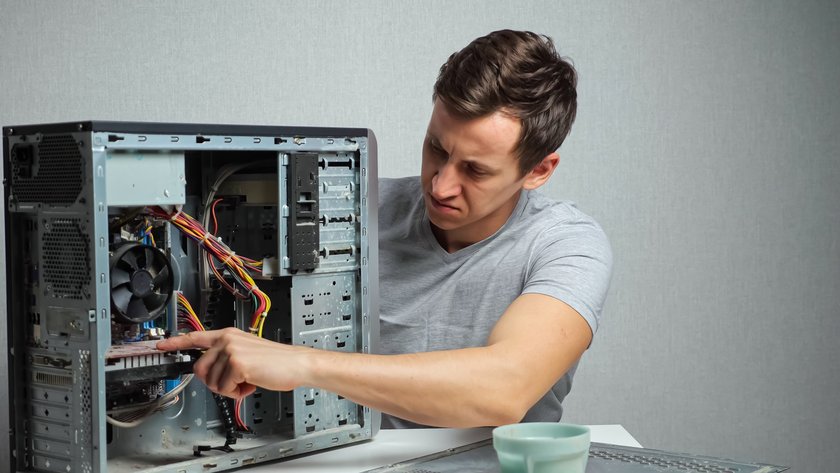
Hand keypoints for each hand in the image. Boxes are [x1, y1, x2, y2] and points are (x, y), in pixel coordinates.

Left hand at [156, 328, 310, 398]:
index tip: (161, 346)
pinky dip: (237, 392)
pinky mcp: (237, 363)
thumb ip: (225, 356)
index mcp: (228, 335)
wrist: (296, 364)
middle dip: (214, 382)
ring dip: (229, 388)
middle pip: (199, 369)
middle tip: (234, 381)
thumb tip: (208, 371)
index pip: (195, 337)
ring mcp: (231, 350)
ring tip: (247, 380)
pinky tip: (251, 383)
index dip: (175, 343)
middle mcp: (227, 340)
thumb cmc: (275, 362)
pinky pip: (224, 388)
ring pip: (211, 382)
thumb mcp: (247, 353)